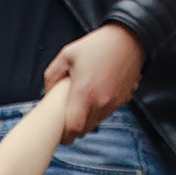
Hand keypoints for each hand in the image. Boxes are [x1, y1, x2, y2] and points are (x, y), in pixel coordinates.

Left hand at [42, 24, 144, 143]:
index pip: (73, 129)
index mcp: (84, 93)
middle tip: (67, 117)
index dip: (65, 135)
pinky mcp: (123, 100)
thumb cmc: (97, 45)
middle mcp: (100, 102)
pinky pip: (107, 113)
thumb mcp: (66, 55)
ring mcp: (113, 103)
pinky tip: (95, 96)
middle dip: (74, 128)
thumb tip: (46, 93)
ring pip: (96, 123)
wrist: (128, 39)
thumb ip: (52, 76)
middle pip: (84, 130)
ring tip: (81, 104)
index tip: (60, 133)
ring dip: (87, 119)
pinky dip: (99, 111)